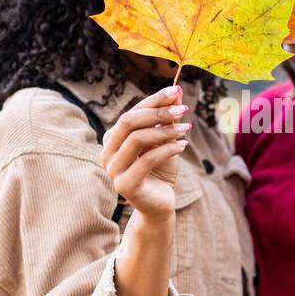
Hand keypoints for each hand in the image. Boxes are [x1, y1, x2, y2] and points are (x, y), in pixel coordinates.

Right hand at [99, 84, 189, 221]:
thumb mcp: (165, 140)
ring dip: (165, 131)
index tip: (176, 91)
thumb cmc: (161, 170)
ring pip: (137, 139)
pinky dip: (168, 149)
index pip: (131, 112)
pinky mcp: (125, 185)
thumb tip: (178, 92)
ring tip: (187, 129)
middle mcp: (107, 152)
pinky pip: (147, 160)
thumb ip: (167, 119)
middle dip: (157, 112)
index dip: (154, 100)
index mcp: (113, 139)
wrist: (160, 204)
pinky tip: (183, 146)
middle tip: (183, 110)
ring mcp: (113, 170)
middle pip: (128, 121)